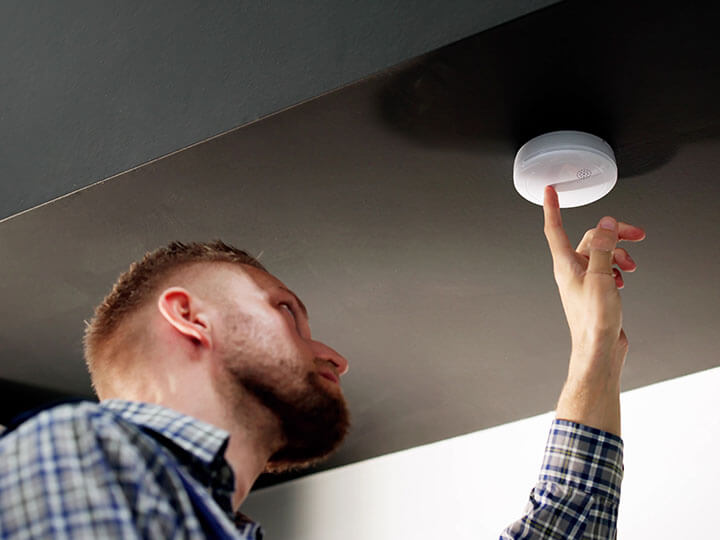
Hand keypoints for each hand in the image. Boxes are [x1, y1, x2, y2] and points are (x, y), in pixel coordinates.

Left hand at [542, 185, 645, 434]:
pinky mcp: (594, 290)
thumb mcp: (600, 277)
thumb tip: (604, 223)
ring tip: (631, 265)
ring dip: (619, 254)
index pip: (555, 228)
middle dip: (614, 234)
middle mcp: (571, 270)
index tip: (550, 190)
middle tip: (637, 233)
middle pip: (590, 238)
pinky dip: (617, 268)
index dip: (552, 207)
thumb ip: (602, 248)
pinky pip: (605, 269)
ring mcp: (583, 281)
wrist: (599, 349)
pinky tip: (624, 278)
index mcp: (566, 264)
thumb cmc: (594, 321)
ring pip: (601, 253)